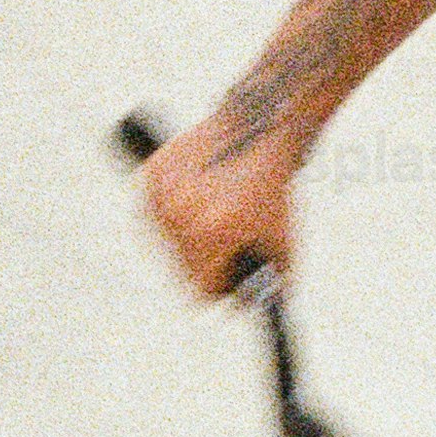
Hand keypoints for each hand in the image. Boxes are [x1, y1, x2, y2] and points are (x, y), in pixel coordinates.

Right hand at [139, 112, 295, 299]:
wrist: (258, 132)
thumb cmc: (271, 185)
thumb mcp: (282, 238)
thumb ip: (271, 278)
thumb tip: (255, 305)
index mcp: (212, 233)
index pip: (202, 290)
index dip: (219, 286)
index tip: (227, 278)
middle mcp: (181, 215)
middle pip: (182, 269)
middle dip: (203, 261)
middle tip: (223, 242)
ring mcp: (163, 195)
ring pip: (166, 243)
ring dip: (186, 236)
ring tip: (214, 213)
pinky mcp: (153, 176)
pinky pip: (156, 214)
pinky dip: (173, 211)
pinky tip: (196, 197)